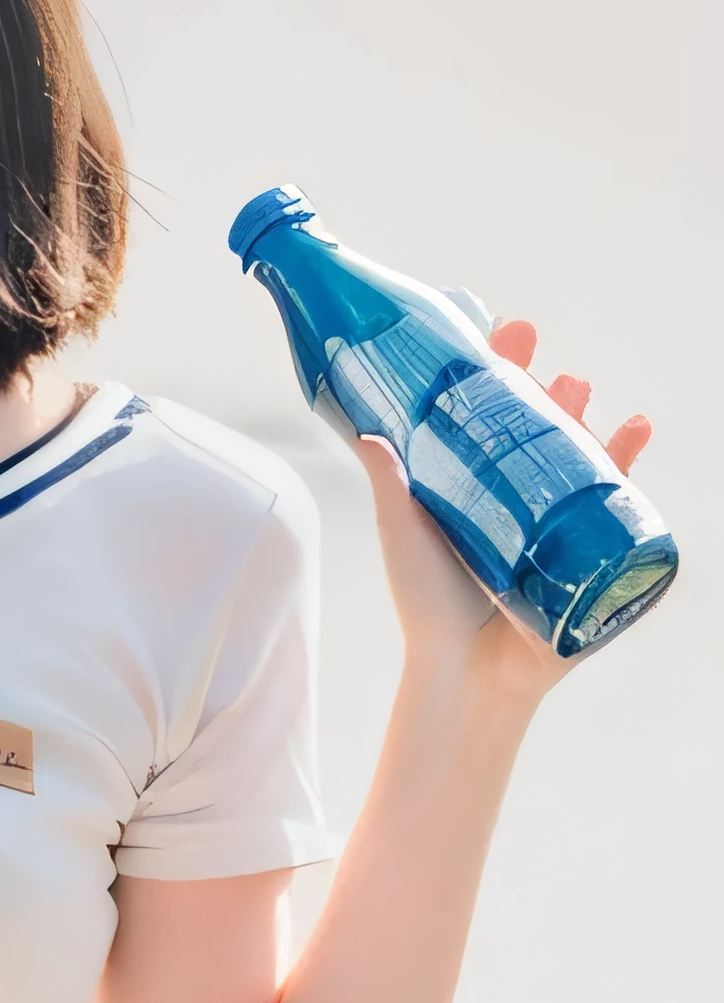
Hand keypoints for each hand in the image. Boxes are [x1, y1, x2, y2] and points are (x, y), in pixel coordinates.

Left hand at [353, 318, 651, 708]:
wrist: (468, 673)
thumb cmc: (428, 606)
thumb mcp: (402, 532)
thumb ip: (388, 482)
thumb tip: (368, 430)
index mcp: (471, 484)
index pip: (484, 415)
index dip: (492, 371)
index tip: (493, 329)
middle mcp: (515, 495)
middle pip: (534, 424)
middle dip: (538, 381)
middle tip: (533, 346)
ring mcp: (554, 519)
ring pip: (574, 451)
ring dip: (580, 411)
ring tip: (575, 385)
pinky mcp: (586, 547)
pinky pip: (614, 496)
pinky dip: (628, 461)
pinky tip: (635, 430)